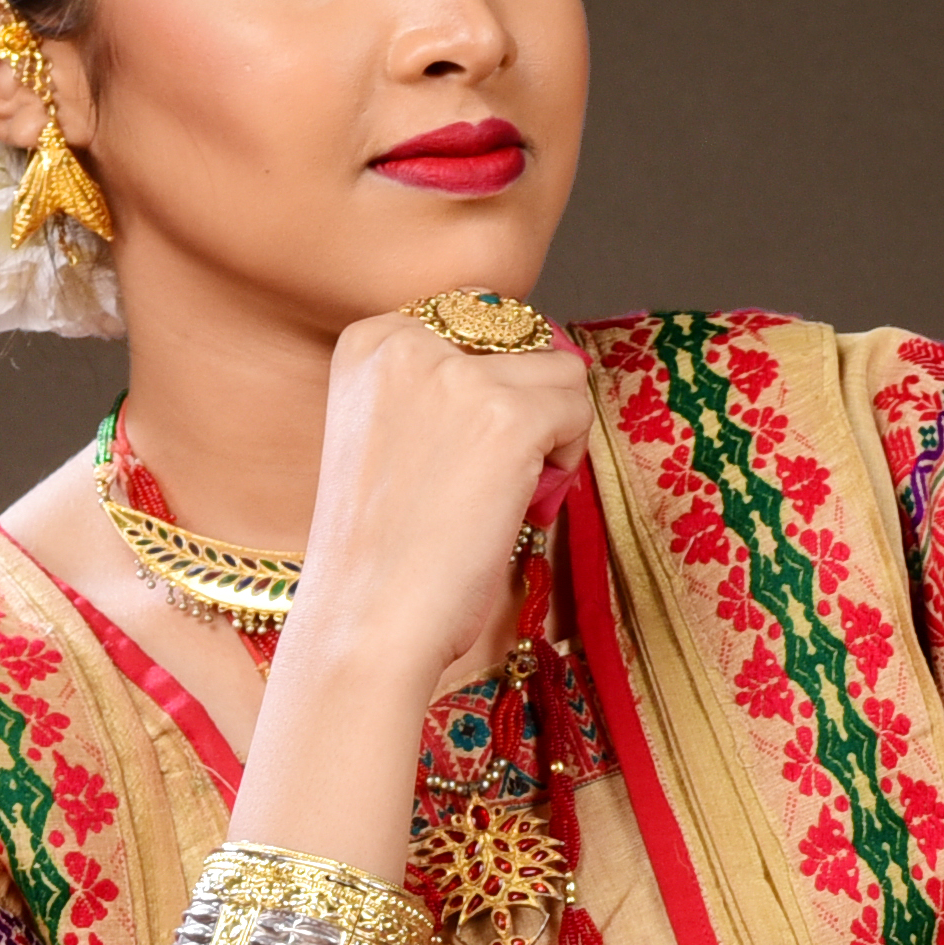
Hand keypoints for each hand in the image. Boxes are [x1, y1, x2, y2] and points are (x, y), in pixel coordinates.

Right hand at [277, 297, 592, 691]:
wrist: (365, 621)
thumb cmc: (380, 549)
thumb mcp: (385, 433)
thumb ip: (437, 386)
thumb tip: (543, 358)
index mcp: (369, 340)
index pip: (475, 322)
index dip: (490, 388)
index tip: (461, 451)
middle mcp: (407, 341)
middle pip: (521, 338)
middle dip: (524, 404)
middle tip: (489, 478)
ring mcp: (459, 374)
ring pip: (561, 371)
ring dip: (552, 429)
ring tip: (510, 490)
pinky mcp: (508, 417)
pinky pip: (578, 408)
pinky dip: (569, 458)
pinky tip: (527, 502)